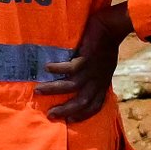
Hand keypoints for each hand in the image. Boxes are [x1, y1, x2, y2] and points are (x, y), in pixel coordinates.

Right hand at [44, 0, 134, 123]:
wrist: (112, 29)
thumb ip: (95, 80)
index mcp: (102, 85)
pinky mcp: (86, 58)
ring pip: (71, 86)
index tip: (68, 120)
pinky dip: (57, 69)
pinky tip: (46, 68)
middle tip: (49, 115)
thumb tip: (84, 87)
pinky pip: (69, 68)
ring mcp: (91, 71)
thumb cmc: (107, 48)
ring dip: (54, 90)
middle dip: (64, 110)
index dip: (81, 116)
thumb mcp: (105, 69)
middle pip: (81, 102)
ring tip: (38, 91)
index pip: (94, 107)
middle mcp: (97, 81)